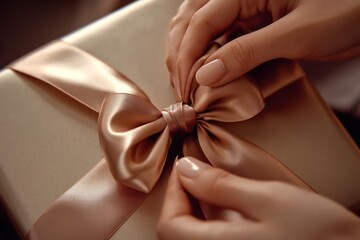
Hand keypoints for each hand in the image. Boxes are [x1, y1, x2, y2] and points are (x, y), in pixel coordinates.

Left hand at [157, 157, 359, 239]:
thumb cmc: (319, 234)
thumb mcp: (268, 199)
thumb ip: (221, 185)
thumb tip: (186, 169)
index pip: (170, 225)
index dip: (172, 192)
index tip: (185, 166)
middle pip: (179, 233)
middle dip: (183, 199)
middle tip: (197, 173)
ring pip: (195, 238)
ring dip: (196, 210)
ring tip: (210, 185)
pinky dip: (212, 223)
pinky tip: (226, 207)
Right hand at [167, 0, 359, 86]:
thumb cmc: (347, 10)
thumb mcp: (295, 33)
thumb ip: (247, 52)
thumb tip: (206, 75)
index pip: (201, 21)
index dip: (188, 55)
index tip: (184, 85)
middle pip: (194, 23)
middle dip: (182, 55)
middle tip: (180, 86)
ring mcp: (248, 12)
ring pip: (206, 33)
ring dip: (194, 58)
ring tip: (187, 84)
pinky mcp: (257, 28)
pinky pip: (226, 43)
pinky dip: (215, 62)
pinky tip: (212, 79)